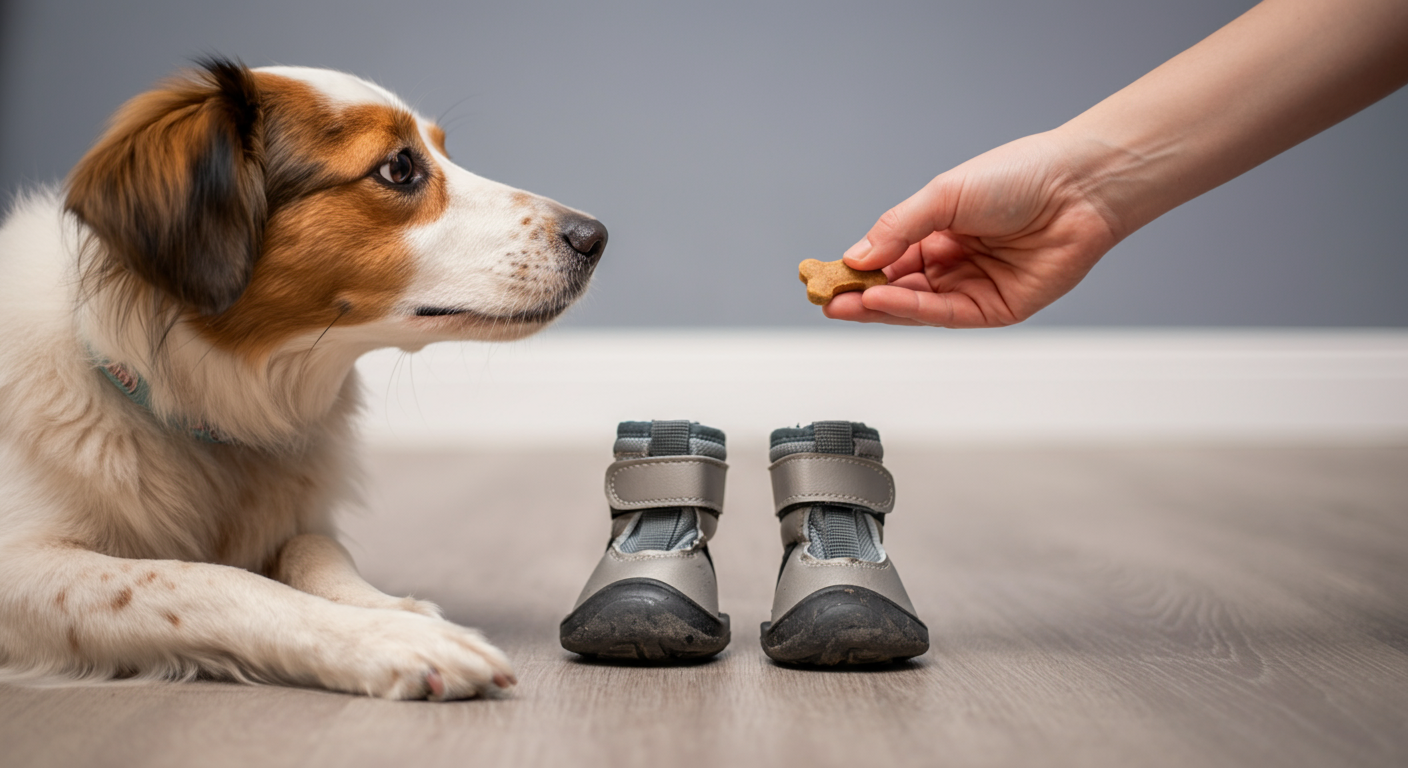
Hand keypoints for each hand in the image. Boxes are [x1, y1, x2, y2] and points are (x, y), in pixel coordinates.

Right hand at [825, 131, 1121, 327]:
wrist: (1079, 186)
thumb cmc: (1020, 176)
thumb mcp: (944, 195)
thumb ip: (898, 228)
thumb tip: (856, 256)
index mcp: (939, 232)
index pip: (887, 259)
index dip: (855, 270)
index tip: (822, 275)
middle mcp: (954, 263)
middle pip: (896, 288)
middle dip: (859, 295)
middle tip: (825, 299)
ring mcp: (973, 287)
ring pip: (915, 306)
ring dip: (878, 306)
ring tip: (844, 303)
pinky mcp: (995, 309)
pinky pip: (945, 313)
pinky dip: (911, 309)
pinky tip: (883, 300)